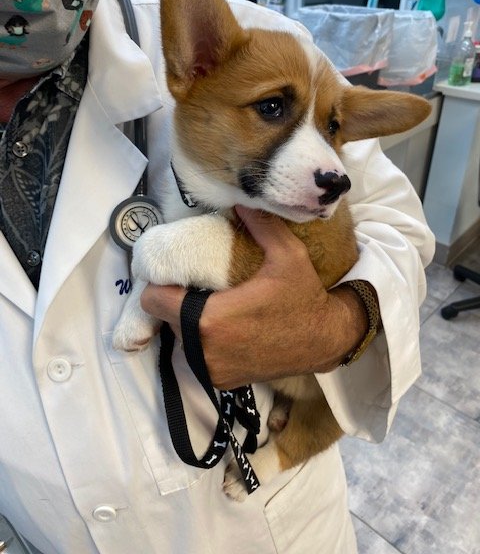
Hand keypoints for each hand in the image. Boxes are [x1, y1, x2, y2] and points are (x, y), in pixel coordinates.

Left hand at [140, 206, 368, 388]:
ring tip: (211, 306)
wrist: (325, 341)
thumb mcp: (287, 255)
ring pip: (182, 340)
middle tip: (197, 287)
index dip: (158, 286)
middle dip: (177, 303)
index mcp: (211, 319)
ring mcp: (212, 370)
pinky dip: (205, 344)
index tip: (174, 275)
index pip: (153, 301)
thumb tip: (239, 201)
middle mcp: (204, 350)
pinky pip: (199, 357)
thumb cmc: (303, 298)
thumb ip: (260, 225)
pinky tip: (225, 329)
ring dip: (190, 324)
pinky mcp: (222, 381)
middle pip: (167, 319)